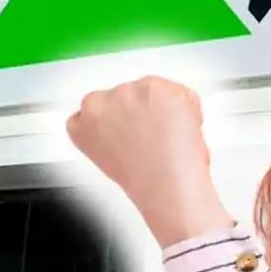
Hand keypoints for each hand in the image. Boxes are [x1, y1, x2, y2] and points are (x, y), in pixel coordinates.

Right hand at [66, 75, 233, 247]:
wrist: (165, 185)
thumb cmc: (144, 180)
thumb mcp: (110, 157)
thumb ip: (111, 133)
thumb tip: (130, 124)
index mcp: (82, 123)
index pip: (94, 105)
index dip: (119, 116)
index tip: (130, 126)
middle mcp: (99, 102)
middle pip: (125, 93)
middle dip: (142, 108)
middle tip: (157, 134)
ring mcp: (127, 92)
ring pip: (152, 89)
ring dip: (164, 105)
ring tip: (170, 136)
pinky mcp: (155, 86)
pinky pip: (179, 91)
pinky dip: (188, 106)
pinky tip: (183, 128)